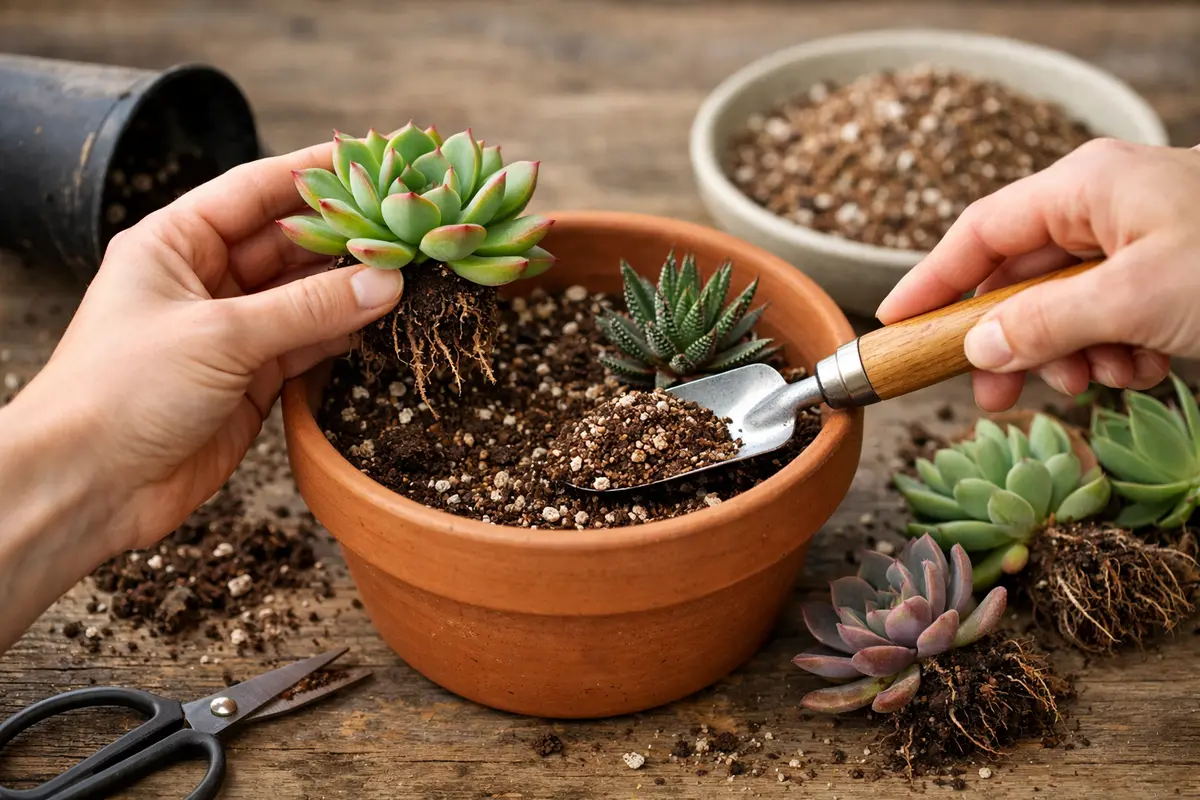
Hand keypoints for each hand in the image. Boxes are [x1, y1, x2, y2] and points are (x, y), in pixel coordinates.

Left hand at [5, 142, 403, 555]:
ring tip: (409, 272)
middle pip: (288, 244)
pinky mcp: (251, 380)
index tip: (370, 158)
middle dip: (344, 236)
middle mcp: (204, 280)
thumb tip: (385, 281)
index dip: (313, 173)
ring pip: (304, 297)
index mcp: (175, 243)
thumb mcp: (220, 336)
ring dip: (351, 288)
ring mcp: (231, 332)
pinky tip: (381, 321)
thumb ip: (307, 308)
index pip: (254, 190)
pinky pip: (307, 345)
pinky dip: (343, 335)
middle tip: (407, 224)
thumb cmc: (122, 391)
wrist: (87, 485)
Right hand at [876, 139, 1199, 411]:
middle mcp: (1103, 207)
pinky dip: (1120, 352)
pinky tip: (1150, 367)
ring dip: (1075, 355)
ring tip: (1106, 379)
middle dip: (1014, 343)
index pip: (979, 232)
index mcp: (1085, 187)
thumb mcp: (1137, 297)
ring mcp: (1138, 240)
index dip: (931, 280)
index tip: (896, 324)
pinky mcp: (1167, 273)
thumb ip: (1047, 323)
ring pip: (1067, 307)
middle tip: (996, 397)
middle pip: (1020, 280)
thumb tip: (978, 348)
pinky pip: (1113, 318)